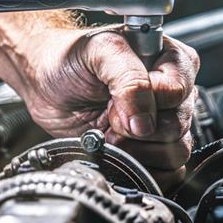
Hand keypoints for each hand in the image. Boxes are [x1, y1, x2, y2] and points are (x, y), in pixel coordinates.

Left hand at [19, 28, 199, 189]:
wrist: (44, 81)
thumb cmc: (70, 57)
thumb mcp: (99, 51)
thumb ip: (128, 79)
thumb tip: (144, 123)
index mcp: (170, 59)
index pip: (176, 91)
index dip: (145, 102)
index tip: (113, 99)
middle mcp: (171, 92)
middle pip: (177, 125)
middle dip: (135, 129)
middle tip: (108, 116)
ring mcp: (161, 122)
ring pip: (176, 151)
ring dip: (137, 150)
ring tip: (110, 133)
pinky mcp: (149, 149)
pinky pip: (169, 171)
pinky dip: (141, 168)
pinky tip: (119, 151)